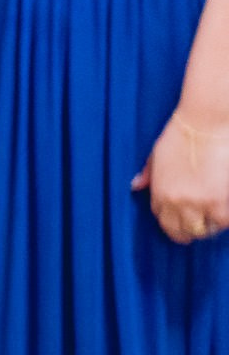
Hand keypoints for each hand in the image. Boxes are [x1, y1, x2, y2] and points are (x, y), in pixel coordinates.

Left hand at [134, 107, 228, 243]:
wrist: (204, 123)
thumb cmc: (182, 133)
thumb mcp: (157, 154)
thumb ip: (148, 173)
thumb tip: (135, 185)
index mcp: (158, 192)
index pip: (163, 219)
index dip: (173, 222)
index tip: (182, 221)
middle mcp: (174, 202)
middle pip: (180, 231)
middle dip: (190, 231)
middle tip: (201, 225)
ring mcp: (196, 203)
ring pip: (202, 230)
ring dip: (209, 226)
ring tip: (215, 218)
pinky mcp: (217, 201)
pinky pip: (222, 222)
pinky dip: (224, 220)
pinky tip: (225, 210)